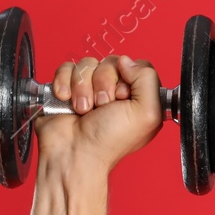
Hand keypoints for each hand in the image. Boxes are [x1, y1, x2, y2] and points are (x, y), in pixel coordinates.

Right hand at [33, 54, 163, 172]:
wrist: (73, 153)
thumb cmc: (108, 142)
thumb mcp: (147, 114)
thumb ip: (149, 81)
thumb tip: (128, 62)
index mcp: (139, 99)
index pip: (138, 66)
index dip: (130, 78)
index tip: (124, 98)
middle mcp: (116, 93)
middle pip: (112, 62)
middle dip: (104, 84)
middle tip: (103, 106)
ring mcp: (91, 89)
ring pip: (88, 64)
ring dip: (83, 87)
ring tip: (84, 109)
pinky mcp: (68, 87)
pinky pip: (66, 67)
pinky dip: (65, 84)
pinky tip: (67, 101)